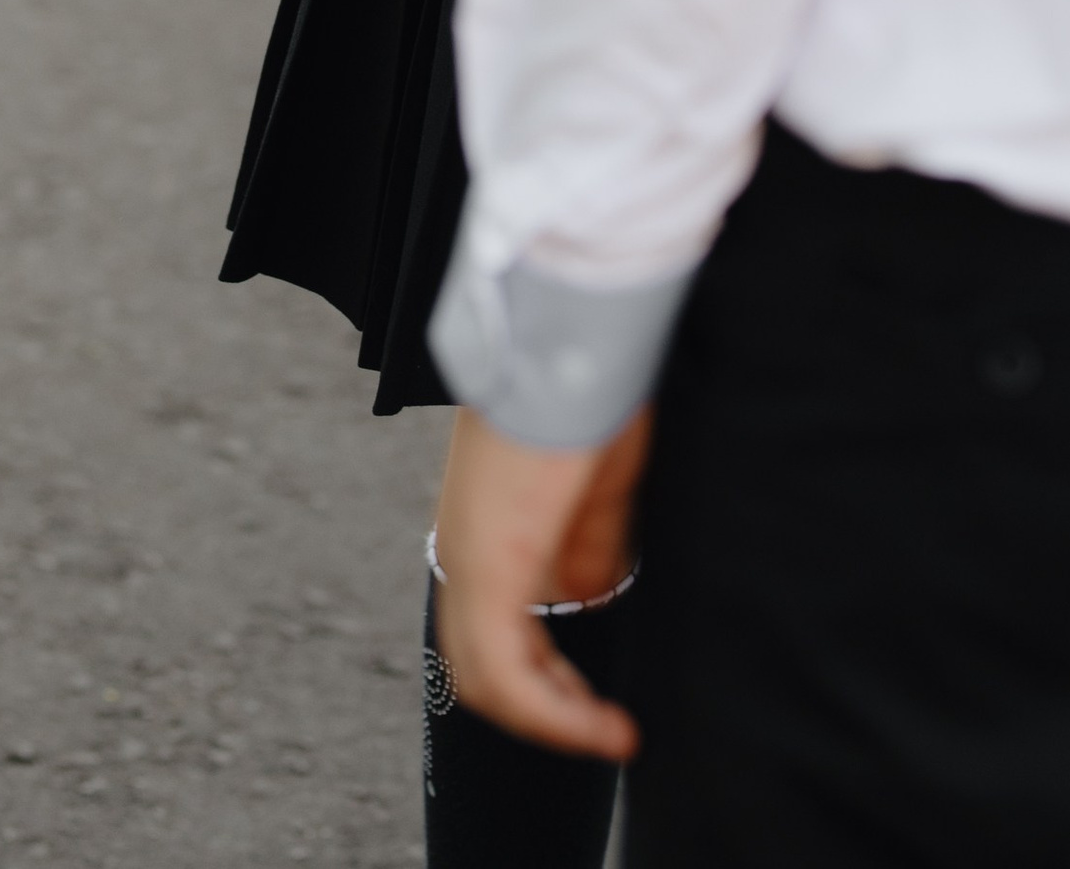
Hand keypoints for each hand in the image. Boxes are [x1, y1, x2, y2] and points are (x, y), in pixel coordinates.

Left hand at [434, 408, 649, 762]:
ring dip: (548, 718)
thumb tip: (584, 598)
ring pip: (485, 677)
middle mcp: (464, 548)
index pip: (493, 637)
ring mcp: (469, 553)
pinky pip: (505, 668)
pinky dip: (551, 710)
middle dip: (547, 712)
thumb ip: (585, 549)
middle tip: (603, 731)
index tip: (600, 713)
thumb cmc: (591, 392)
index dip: (545, 688)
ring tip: (606, 736)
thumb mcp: (594, 488)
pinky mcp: (488, 559)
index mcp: (485, 529)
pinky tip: (599, 724)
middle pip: (481, 669)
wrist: (571, 335)